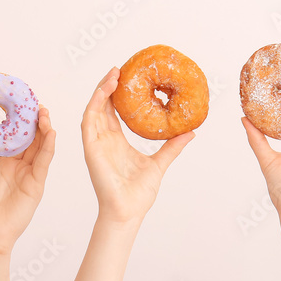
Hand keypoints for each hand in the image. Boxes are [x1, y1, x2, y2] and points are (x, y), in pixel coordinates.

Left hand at [0, 107, 55, 254]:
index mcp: (4, 163)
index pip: (16, 137)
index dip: (20, 121)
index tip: (19, 104)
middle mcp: (19, 166)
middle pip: (32, 139)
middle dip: (35, 122)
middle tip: (36, 104)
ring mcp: (29, 175)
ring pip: (41, 147)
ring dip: (45, 130)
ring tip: (44, 114)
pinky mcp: (36, 184)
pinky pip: (44, 162)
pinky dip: (49, 147)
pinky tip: (50, 133)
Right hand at [81, 67, 193, 224]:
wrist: (128, 211)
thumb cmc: (139, 194)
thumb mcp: (160, 163)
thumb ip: (172, 147)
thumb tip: (191, 132)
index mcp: (117, 142)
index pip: (115, 112)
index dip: (118, 94)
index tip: (128, 77)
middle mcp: (104, 139)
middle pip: (103, 106)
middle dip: (109, 86)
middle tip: (119, 68)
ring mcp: (96, 143)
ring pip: (94, 109)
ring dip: (101, 90)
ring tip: (113, 74)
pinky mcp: (90, 148)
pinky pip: (88, 120)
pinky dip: (95, 103)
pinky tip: (104, 91)